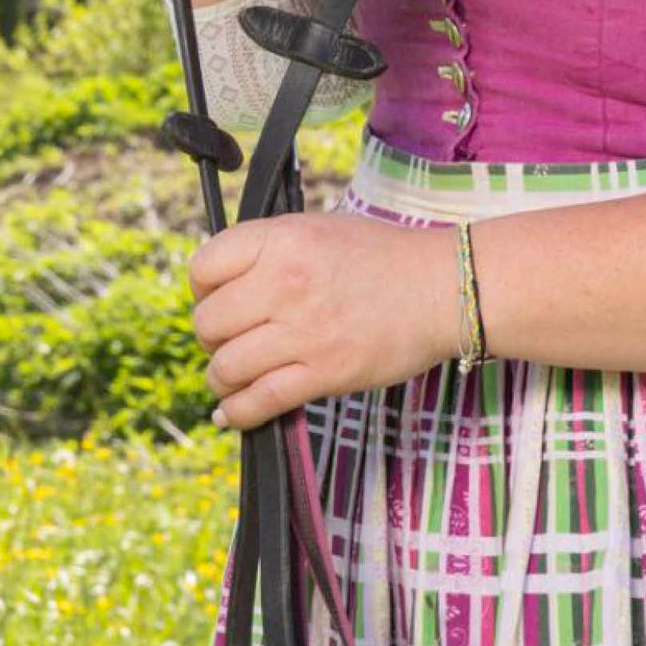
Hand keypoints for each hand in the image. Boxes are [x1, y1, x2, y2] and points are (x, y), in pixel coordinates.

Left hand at [188, 211, 464, 430]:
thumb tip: (216, 288)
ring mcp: (304, 331)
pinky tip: (231, 414)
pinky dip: (237, 413)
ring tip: (229, 379)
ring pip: (227, 366)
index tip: (215, 300)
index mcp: (279, 240)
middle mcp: (284, 283)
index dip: (202, 290)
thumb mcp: (312, 230)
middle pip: (208, 322)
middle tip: (227, 341)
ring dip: (220, 378)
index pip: (202, 269)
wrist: (443, 288)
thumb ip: (264, 251)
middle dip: (210, 337)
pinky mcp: (326, 373)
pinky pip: (261, 401)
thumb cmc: (378, 257)